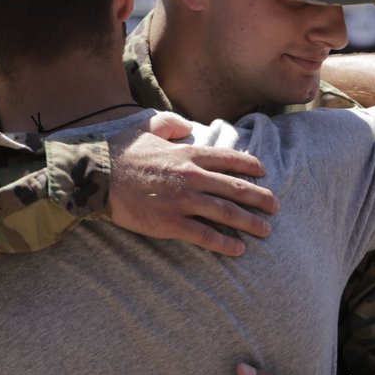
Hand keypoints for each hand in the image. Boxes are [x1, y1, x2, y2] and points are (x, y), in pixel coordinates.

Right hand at [108, 112, 278, 255]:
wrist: (98, 175)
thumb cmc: (120, 151)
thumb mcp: (148, 126)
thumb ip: (172, 124)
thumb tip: (188, 126)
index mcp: (188, 154)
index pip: (229, 159)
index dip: (250, 166)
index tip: (264, 173)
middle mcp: (192, 176)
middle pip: (236, 188)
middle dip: (260, 198)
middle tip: (276, 206)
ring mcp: (183, 201)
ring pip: (227, 213)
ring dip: (250, 222)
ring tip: (266, 230)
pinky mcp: (171, 223)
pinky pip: (205, 235)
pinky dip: (225, 243)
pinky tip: (239, 250)